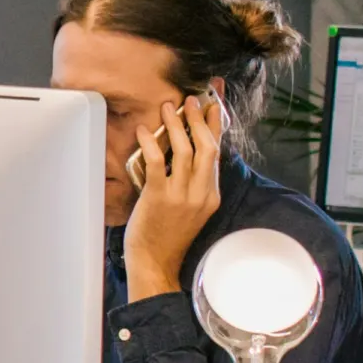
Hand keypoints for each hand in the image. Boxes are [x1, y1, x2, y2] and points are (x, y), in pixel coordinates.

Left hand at [125, 96, 223, 301]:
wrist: (156, 262)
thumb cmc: (168, 234)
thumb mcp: (191, 208)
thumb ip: (192, 182)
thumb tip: (185, 151)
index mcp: (211, 195)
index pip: (218, 153)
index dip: (217, 125)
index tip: (214, 102)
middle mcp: (201, 194)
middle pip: (208, 148)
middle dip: (200, 120)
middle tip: (190, 100)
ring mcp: (182, 196)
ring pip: (185, 151)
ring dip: (176, 125)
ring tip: (168, 107)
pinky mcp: (160, 197)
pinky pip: (158, 163)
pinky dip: (150, 143)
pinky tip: (143, 129)